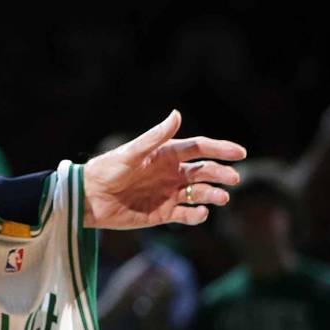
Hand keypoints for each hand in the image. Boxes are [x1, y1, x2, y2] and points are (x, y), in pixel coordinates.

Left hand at [82, 110, 245, 227]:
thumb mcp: (132, 152)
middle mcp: (171, 173)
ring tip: (222, 198)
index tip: (240, 153)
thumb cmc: (107, 169)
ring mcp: (169, 193)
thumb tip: (177, 114)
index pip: (199, 148)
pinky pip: (187, 214)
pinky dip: (197, 215)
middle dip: (221, 174)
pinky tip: (201, 213)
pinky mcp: (163, 213)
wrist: (89, 198)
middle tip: (234, 179)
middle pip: (204, 171)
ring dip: (213, 194)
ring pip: (200, 193)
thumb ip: (156, 137)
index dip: (220, 149)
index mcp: (165, 154)